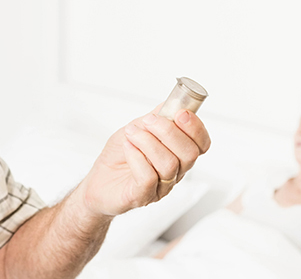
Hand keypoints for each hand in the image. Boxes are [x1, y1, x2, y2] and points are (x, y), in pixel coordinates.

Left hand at [79, 108, 210, 216]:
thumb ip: (157, 117)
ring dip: (147, 142)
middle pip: (189, 154)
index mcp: (178, 154)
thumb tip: (172, 103)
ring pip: (169, 164)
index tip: (180, 113)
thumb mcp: (138, 127)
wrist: (98, 180)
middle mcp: (175, 172)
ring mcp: (161, 187)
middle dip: (168, 131)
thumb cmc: (119, 156)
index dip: (196, 128)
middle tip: (147, 121)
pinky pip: (148, 177)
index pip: (202, 144)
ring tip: (131, 133)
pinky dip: (136, 157)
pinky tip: (128, 147)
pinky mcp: (143, 196)